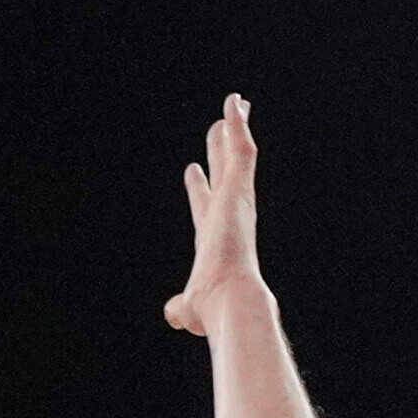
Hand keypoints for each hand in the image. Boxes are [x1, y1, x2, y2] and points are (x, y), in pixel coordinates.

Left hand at [167, 92, 267, 335]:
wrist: (228, 300)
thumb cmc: (210, 309)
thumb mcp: (188, 308)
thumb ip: (180, 308)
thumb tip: (175, 315)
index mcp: (214, 237)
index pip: (205, 205)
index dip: (198, 187)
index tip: (192, 168)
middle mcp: (228, 215)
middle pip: (224, 174)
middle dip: (221, 151)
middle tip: (219, 129)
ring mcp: (236, 199)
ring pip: (236, 155)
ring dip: (235, 130)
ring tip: (234, 105)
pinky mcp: (240, 188)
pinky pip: (241, 148)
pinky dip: (238, 125)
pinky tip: (235, 103)